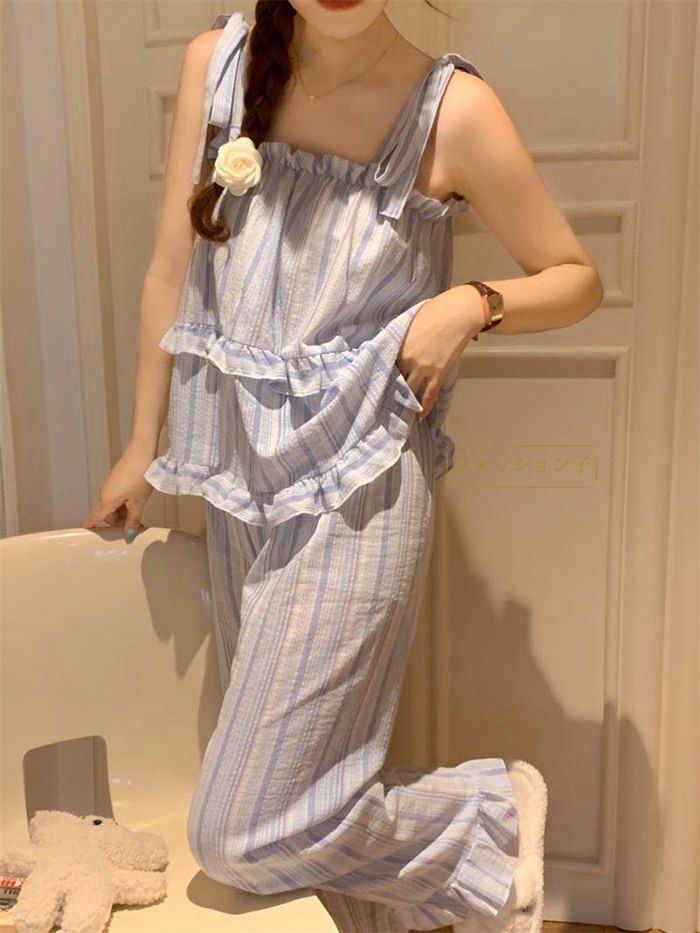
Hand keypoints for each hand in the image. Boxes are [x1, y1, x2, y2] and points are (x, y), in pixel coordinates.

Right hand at [81, 443, 155, 540]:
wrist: (142, 452)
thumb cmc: (140, 473)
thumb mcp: (139, 501)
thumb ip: (134, 519)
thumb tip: (129, 534)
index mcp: (107, 500)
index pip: (94, 518)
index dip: (89, 527)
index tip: (84, 535)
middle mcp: (104, 493)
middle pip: (107, 515)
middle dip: (120, 521)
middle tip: (135, 523)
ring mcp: (109, 486)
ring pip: (113, 506)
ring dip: (123, 511)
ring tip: (138, 509)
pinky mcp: (114, 480)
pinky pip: (116, 497)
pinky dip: (124, 502)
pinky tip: (136, 500)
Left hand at [396, 286, 484, 418]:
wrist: (458, 313)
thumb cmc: (435, 311)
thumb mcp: (410, 322)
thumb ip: (402, 337)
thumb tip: (397, 346)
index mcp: (398, 345)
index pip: (387, 366)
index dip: (385, 376)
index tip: (381, 385)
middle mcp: (407, 360)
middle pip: (396, 381)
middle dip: (392, 392)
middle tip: (387, 405)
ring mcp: (423, 368)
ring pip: (410, 391)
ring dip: (406, 403)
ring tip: (401, 414)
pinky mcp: (438, 374)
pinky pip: (428, 395)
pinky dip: (423, 408)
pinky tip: (419, 416)